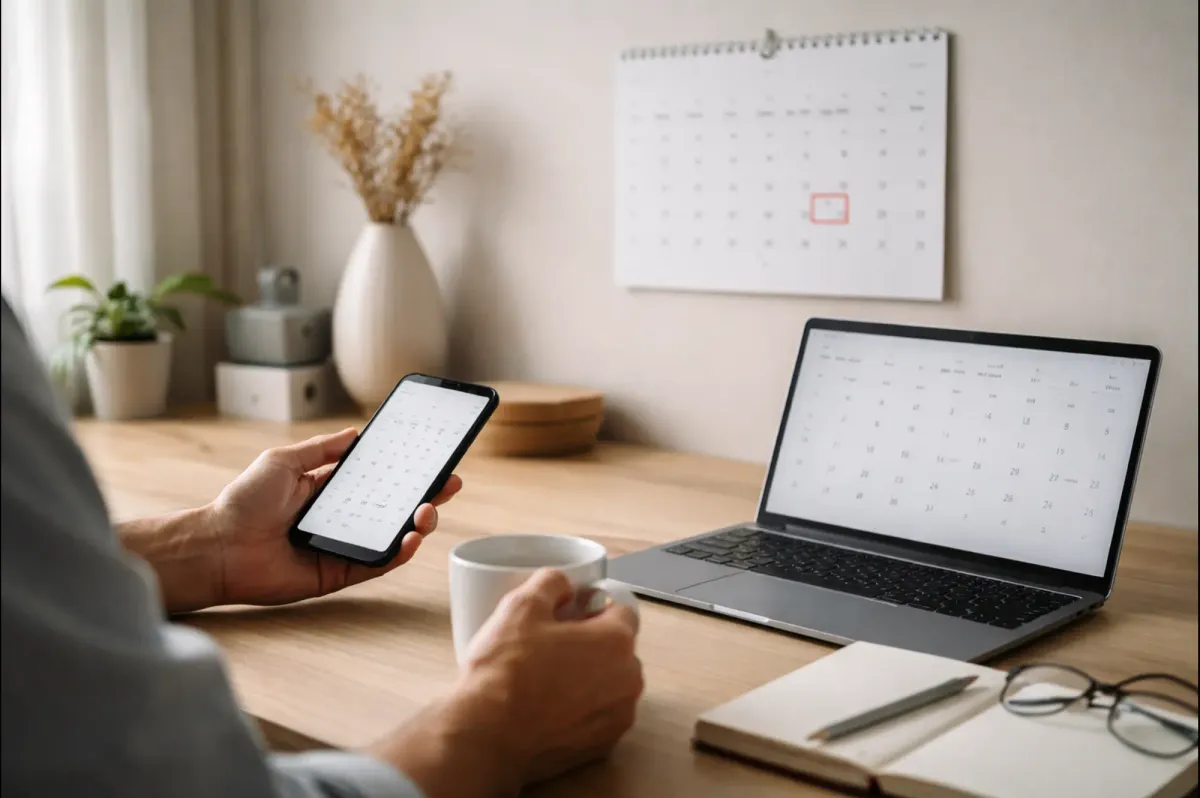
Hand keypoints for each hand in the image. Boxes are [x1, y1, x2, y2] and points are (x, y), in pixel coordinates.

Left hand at [207, 428, 461, 606]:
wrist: (218, 546)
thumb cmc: (242, 502)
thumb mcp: (283, 461)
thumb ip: (321, 449)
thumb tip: (356, 434)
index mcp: (329, 492)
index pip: (378, 480)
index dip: (405, 471)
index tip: (430, 459)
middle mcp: (341, 519)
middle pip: (393, 508)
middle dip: (425, 496)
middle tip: (448, 484)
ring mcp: (343, 547)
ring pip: (392, 536)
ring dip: (417, 524)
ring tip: (429, 512)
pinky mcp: (339, 573)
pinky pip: (377, 564)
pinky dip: (398, 552)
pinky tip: (411, 538)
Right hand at [371, 569, 643, 796]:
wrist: (486, 736)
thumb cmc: (505, 673)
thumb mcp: (521, 606)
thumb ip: (551, 582)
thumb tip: (562, 585)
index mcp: (616, 642)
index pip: (622, 610)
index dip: (594, 606)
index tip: (572, 612)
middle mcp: (627, 681)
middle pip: (618, 648)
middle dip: (593, 643)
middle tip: (552, 644)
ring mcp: (617, 718)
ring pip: (610, 684)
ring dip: (589, 677)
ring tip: (547, 677)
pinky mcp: (602, 747)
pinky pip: (598, 716)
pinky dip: (581, 709)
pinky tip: (548, 706)